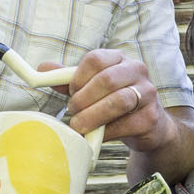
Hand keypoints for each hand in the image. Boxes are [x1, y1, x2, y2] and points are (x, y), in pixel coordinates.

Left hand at [57, 50, 173, 153]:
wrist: (148, 126)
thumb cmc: (115, 102)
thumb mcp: (92, 88)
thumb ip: (69, 78)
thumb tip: (42, 67)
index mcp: (120, 59)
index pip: (96, 59)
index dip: (78, 77)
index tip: (71, 92)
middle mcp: (137, 71)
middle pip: (107, 79)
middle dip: (84, 98)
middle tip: (72, 111)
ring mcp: (147, 94)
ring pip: (117, 101)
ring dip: (92, 116)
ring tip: (79, 125)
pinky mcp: (150, 118)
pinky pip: (124, 125)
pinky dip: (105, 132)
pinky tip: (97, 135)